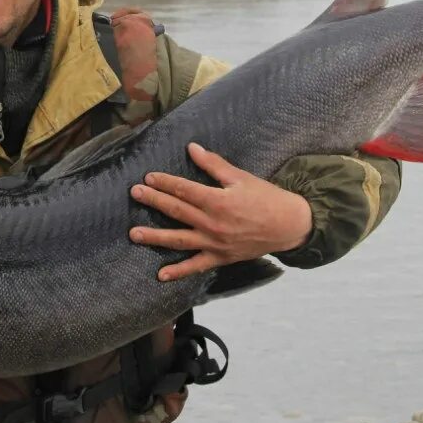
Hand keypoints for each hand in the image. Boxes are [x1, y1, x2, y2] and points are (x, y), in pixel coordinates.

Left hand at [129, 143, 311, 281]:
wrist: (289, 226)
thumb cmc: (265, 198)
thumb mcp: (240, 177)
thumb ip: (213, 164)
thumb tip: (191, 148)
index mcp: (218, 201)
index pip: (184, 189)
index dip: (164, 182)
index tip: (148, 177)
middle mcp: (212, 223)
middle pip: (176, 211)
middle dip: (153, 201)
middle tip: (134, 194)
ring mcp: (214, 243)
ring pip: (179, 240)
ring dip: (155, 237)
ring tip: (134, 234)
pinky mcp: (220, 258)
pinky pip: (196, 266)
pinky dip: (178, 272)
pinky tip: (161, 274)